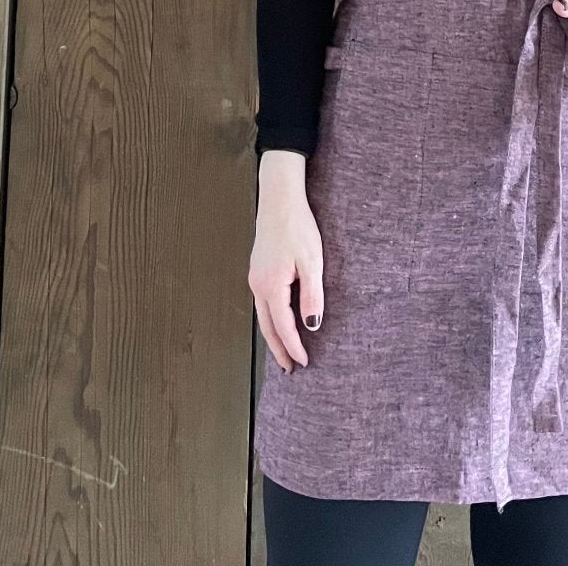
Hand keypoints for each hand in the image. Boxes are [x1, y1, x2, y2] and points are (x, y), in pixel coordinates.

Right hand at [249, 152, 324, 372]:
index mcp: (271, 286)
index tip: (304, 363)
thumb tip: (312, 326)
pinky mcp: (258, 269)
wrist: (279, 198)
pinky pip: (263, 303)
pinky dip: (270, 319)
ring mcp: (255, 276)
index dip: (294, 346)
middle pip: (267, 327)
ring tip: (284, 351)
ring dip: (273, 335)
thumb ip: (312, 296)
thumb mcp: (312, 261)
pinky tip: (279, 320)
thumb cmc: (297, 226)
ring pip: (263, 316)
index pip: (283, 327)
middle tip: (289, 369)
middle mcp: (258, 285)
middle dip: (278, 349)